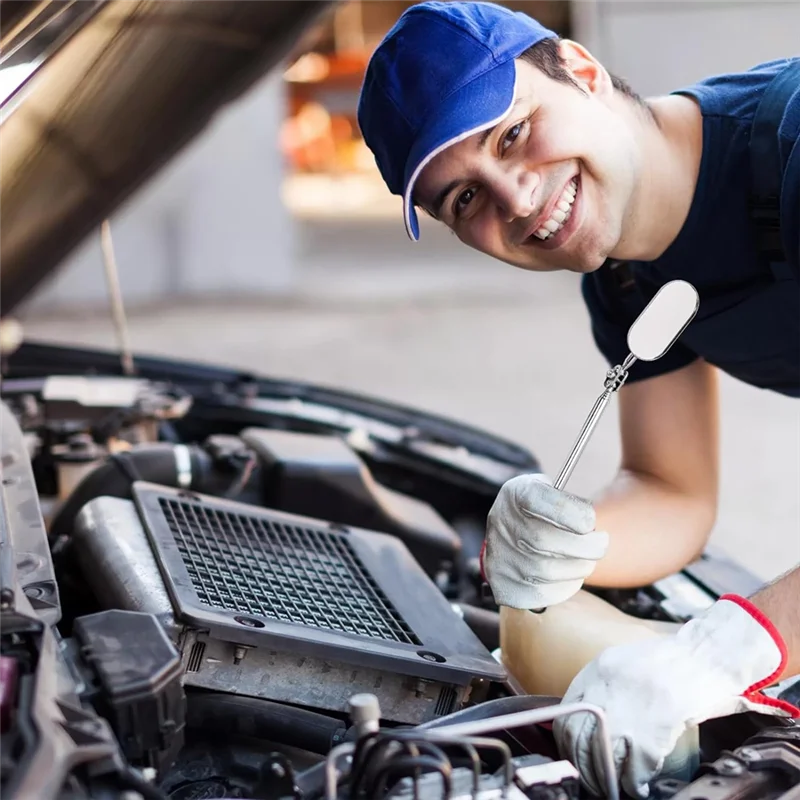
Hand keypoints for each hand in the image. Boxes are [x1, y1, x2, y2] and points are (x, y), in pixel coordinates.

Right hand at [480, 473, 608, 608]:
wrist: (507, 540)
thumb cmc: (537, 511)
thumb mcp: (545, 488)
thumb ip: (562, 495)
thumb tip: (588, 515)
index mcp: (515, 496)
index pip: (539, 501)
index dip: (573, 513)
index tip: (590, 520)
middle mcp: (502, 526)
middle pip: (543, 540)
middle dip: (584, 545)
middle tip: (601, 543)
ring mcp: (501, 558)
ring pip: (547, 570)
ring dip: (579, 566)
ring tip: (588, 558)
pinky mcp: (506, 587)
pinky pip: (543, 593)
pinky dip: (566, 585)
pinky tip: (570, 573)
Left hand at [553, 594, 799, 798]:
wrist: (708, 653)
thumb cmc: (674, 659)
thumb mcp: (628, 661)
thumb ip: (607, 683)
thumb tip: (595, 715)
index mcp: (598, 670)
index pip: (567, 713)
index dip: (568, 740)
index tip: (575, 754)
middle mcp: (606, 690)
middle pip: (578, 740)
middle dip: (584, 766)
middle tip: (594, 780)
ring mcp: (629, 711)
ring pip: (603, 759)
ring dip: (606, 781)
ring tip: (614, 788)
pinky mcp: (654, 731)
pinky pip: (635, 769)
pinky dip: (635, 784)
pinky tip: (640, 787)